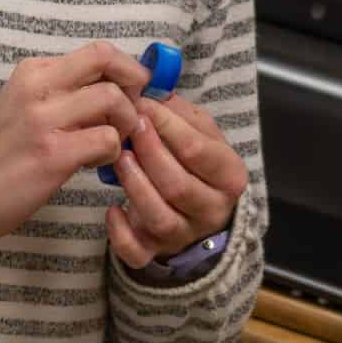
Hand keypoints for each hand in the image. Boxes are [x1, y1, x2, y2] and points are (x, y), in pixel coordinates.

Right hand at [0, 43, 147, 256]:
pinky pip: (106, 139)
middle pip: (107, 60)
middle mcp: (37, 87)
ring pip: (113, 99)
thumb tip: (116, 87)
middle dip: (135, 84)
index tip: (134, 91)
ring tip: (112, 142)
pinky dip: (112, 151)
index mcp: (33, 72)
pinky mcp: (53, 154)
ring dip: (126, 123)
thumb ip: (62, 91)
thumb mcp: (23, 105)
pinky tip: (95, 163)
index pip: (97, 52)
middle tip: (133, 113)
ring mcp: (44, 120)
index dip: (127, 69)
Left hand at [105, 95, 249, 270]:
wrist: (199, 209)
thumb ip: (179, 113)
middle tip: (128, 129)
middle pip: (178, 185)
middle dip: (148, 154)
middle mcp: (212, 209)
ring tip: (118, 158)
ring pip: (159, 217)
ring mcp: (184, 234)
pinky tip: (111, 210)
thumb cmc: (196, 162)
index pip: (198, 150)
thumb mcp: (200, 132)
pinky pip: (137, 252)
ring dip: (134, 185)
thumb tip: (149, 89)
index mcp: (230, 176)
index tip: (142, 106)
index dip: (167, 126)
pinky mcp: (156, 252)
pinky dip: (120, 233)